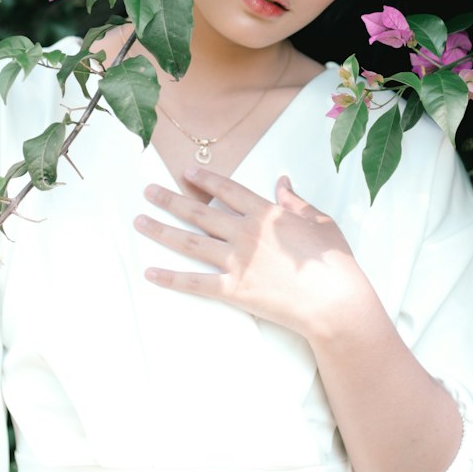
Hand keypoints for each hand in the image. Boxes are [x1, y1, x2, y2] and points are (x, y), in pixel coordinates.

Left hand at [135, 168, 369, 339]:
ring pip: (190, 242)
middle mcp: (245, 233)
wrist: (333, 300)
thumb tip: (282, 180)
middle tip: (147, 191)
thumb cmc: (333, 261)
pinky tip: (150, 271)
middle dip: (170, 200)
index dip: (205, 179)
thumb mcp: (319, 221)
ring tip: (139, 221)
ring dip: (162, 230)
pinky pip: (195, 282)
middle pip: (199, 212)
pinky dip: (171, 278)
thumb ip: (296, 201)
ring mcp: (237, 261)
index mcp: (266, 213)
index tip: (185, 171)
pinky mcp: (234, 289)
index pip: (227, 190)